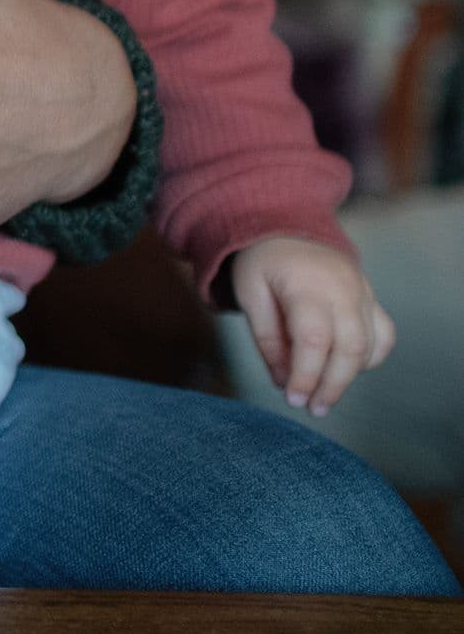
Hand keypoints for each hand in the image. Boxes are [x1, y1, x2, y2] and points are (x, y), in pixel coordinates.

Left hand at [231, 236, 392, 415]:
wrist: (286, 224)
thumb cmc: (262, 262)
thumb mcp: (249, 294)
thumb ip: (267, 339)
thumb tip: (283, 382)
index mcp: (307, 285)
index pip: (314, 341)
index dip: (307, 376)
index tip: (293, 399)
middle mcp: (343, 289)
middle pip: (350, 349)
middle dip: (332, 386)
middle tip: (313, 409)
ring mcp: (363, 292)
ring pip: (370, 346)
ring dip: (348, 377)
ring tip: (323, 396)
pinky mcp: (371, 297)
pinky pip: (382, 335)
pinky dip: (369, 358)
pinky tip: (344, 369)